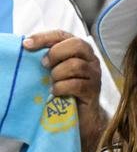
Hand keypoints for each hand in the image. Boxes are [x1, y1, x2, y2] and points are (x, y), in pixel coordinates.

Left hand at [24, 31, 106, 151]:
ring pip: (76, 65)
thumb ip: (49, 57)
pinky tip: (55, 92)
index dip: (44, 37)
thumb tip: (27, 46)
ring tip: (52, 82)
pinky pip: (76, 85)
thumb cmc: (66, 90)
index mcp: (80, 51)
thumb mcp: (56, 69)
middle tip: (44, 65)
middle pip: (77, 45)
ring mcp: (95, 75)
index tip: (26, 45)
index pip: (63, 35)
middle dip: (56, 54)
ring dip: (58, 74)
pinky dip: (61, 88)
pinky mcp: (93, 91)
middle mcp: (91, 60)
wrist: (82, 116)